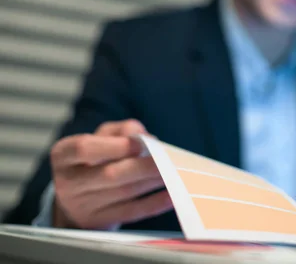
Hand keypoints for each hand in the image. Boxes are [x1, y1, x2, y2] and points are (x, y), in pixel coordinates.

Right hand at [50, 119, 172, 229]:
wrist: (75, 199)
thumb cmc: (91, 160)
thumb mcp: (99, 137)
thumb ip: (119, 130)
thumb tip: (141, 134)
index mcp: (63, 156)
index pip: (85, 148)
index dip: (116, 145)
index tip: (141, 142)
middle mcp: (68, 183)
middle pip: (110, 174)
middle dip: (144, 165)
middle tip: (169, 158)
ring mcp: (83, 206)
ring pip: (125, 192)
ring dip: (154, 180)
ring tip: (176, 170)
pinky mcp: (100, 222)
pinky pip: (132, 212)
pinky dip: (155, 203)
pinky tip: (172, 194)